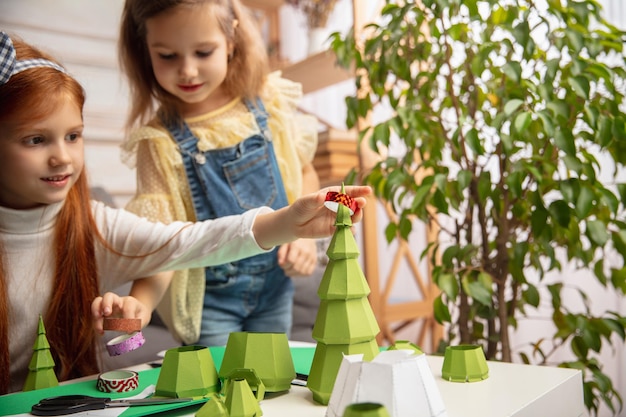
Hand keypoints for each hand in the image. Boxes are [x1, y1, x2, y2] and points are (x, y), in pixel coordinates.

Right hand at [91, 292, 150, 334]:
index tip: (129, 331)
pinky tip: (102, 332)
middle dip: (106, 304)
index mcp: (129, 301)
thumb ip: (138, 323)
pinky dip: (96, 324)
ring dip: (96, 313)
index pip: (128, 307)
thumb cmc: (139, 313)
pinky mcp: (103, 312)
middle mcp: (117, 301)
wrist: (136, 310)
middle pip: (108, 296)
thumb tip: (131, 329)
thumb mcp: (144, 317)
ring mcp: (108, 306)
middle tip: (107, 313)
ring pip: (97, 303)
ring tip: (100, 327)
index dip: (129, 319)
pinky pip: (95, 315)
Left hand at [253, 185, 371, 249]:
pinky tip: (350, 229)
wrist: (295, 223)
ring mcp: (338, 218)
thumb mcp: (305, 202)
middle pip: (353, 204)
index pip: (348, 192)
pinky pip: (345, 230)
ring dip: (356, 216)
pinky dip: (349, 230)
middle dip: (359, 203)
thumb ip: (313, 199)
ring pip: (352, 217)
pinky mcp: (335, 229)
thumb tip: (321, 197)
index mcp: (333, 194)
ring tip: (356, 214)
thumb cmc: (301, 208)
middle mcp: (338, 205)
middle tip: (362, 203)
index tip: (368, 191)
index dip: (359, 191)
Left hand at [278, 238, 317, 276]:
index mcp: (297, 246)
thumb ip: (281, 253)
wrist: (306, 233)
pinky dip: (301, 274)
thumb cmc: (292, 239)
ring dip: (294, 274)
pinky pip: (308, 272)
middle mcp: (306, 251)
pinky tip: (297, 270)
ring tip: (290, 270)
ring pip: (302, 272)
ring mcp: (312, 256)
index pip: (290, 261)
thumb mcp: (284, 243)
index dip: (284, 265)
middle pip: (296, 268)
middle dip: (288, 271)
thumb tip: (281, 264)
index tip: (281, 264)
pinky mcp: (315, 260)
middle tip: (285, 269)